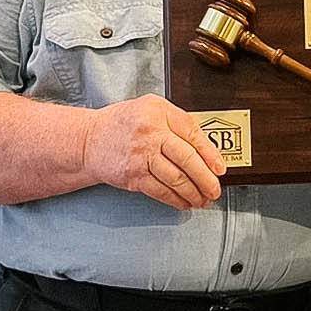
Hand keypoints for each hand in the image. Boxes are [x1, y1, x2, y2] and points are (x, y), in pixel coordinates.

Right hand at [83, 95, 224, 208]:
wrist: (90, 140)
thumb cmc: (124, 123)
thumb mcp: (152, 108)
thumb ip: (178, 123)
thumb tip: (207, 150)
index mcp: (158, 112)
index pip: (192, 133)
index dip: (210, 153)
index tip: (220, 168)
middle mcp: (149, 133)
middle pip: (187, 159)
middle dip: (206, 179)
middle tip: (215, 189)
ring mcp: (140, 156)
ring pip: (176, 179)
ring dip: (193, 193)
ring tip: (203, 199)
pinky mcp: (133, 176)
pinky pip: (160, 191)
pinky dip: (176, 200)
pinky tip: (184, 202)